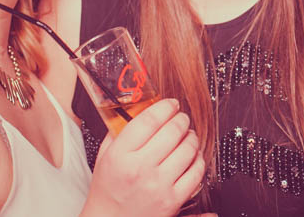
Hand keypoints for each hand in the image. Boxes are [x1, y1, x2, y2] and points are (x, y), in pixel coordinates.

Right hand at [83, 99, 204, 216]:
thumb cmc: (108, 190)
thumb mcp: (105, 157)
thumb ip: (120, 131)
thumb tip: (141, 108)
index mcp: (120, 156)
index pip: (149, 120)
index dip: (165, 107)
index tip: (171, 103)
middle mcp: (140, 169)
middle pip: (173, 130)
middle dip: (182, 119)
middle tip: (182, 118)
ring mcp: (158, 186)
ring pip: (188, 148)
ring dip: (192, 137)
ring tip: (188, 135)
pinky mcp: (173, 200)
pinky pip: (196, 171)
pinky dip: (198, 159)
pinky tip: (192, 156)